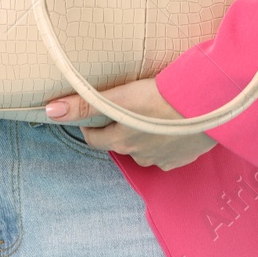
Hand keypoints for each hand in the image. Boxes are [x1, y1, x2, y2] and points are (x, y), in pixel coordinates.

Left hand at [44, 78, 219, 170]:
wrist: (207, 106)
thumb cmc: (163, 96)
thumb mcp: (120, 96)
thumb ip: (84, 104)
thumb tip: (50, 111)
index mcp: (121, 141)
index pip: (94, 139)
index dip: (91, 126)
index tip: (92, 116)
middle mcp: (140, 156)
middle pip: (119, 144)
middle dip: (117, 130)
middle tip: (124, 110)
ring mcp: (163, 160)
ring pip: (144, 151)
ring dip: (142, 137)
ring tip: (149, 115)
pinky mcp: (184, 158)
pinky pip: (167, 153)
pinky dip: (164, 142)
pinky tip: (170, 126)